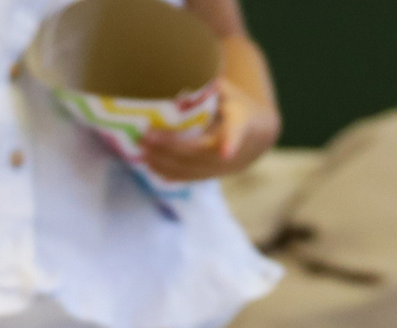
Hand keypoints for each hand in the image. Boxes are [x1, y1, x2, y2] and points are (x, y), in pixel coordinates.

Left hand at [139, 79, 278, 183]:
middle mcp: (231, 152)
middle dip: (169, 146)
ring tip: (140, 150)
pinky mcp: (210, 176)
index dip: (231, 142)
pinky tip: (149, 165)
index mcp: (239, 125)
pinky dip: (167, 173)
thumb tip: (183, 79)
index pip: (236, 134)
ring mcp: (220, 168)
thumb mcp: (230, 91)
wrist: (256, 137)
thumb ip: (210, 86)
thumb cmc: (238, 106)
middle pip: (197, 152)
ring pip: (189, 168)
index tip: (226, 151)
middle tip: (144, 136)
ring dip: (162, 161)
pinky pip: (187, 178)